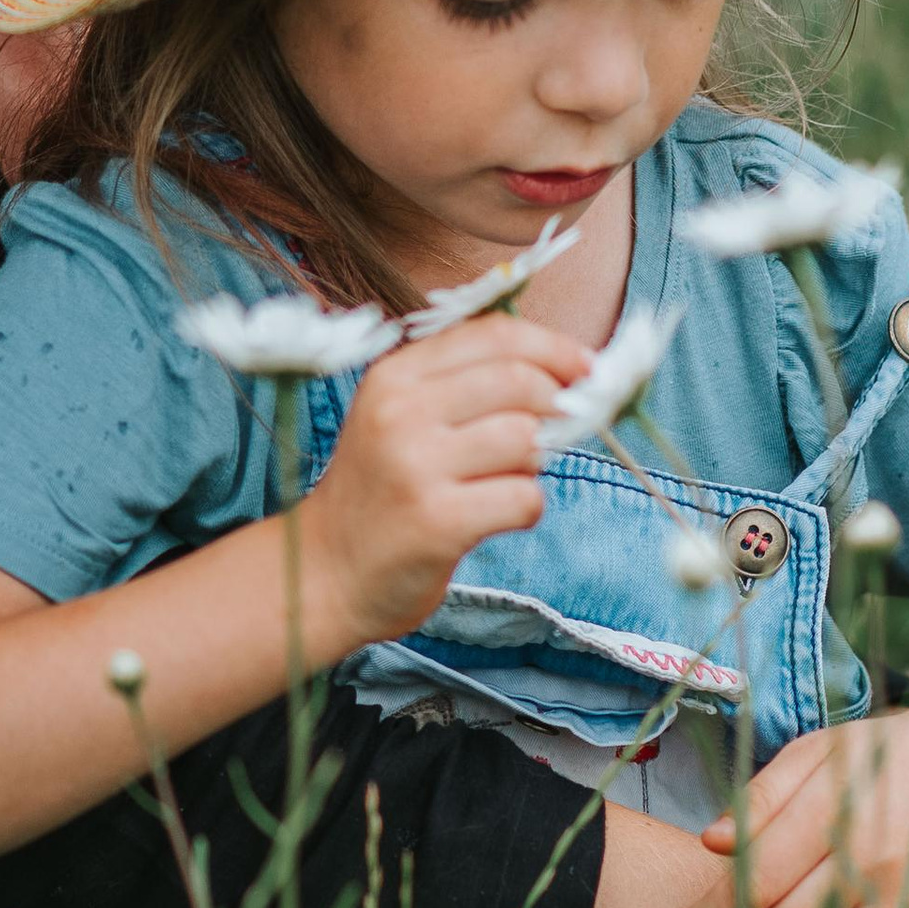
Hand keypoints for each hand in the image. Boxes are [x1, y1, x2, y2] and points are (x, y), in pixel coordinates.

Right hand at [298, 316, 588, 654]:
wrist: (325, 572)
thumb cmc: (380, 492)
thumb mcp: (399, 417)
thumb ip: (465, 383)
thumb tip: (565, 371)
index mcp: (394, 376)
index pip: (494, 335)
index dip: (553, 348)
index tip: (583, 369)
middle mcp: (399, 412)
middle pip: (519, 381)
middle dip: (556, 405)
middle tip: (557, 432)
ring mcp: (416, 466)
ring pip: (526, 439)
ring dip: (535, 464)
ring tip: (505, 480)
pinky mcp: (438, 521)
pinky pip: (523, 498)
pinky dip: (526, 508)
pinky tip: (497, 516)